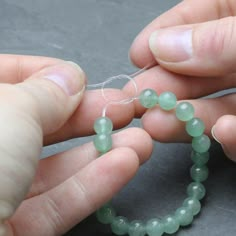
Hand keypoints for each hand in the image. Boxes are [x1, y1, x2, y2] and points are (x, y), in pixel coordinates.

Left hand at [0, 55, 151, 235]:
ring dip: (102, 152)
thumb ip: (43, 93)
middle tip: (123, 108)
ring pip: (55, 166)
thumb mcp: (9, 115)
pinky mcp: (14, 230)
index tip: (81, 78)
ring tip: (139, 140)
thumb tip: (70, 77)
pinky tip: (125, 164)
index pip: (6, 77)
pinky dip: (94, 183)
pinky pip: (57, 202)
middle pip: (39, 124)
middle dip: (88, 115)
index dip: (47, 74)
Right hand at [125, 0, 235, 160]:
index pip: (200, 17)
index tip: (137, 54)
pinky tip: (221, 133)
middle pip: (199, 68)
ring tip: (156, 125)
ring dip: (185, 117)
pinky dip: (229, 137)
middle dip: (166, 85)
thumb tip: (162, 46)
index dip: (165, 34)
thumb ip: (220, 39)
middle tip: (136, 99)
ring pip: (214, 105)